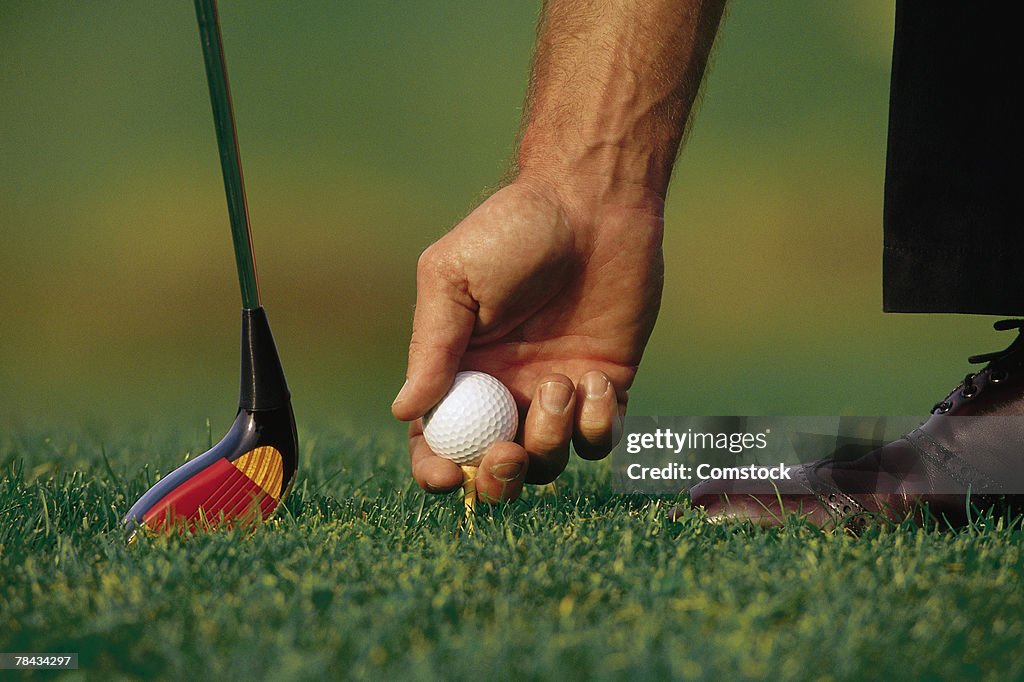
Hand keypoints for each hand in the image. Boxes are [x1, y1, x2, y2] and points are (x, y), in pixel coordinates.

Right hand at [392, 178, 663, 501]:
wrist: (591, 201)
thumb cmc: (512, 231)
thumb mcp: (453, 279)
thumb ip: (431, 348)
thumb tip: (404, 412)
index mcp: (459, 371)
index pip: (438, 441)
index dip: (437, 470)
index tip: (448, 475)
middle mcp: (505, 391)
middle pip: (495, 467)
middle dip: (499, 478)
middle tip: (509, 452)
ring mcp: (556, 393)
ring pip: (548, 461)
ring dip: (550, 439)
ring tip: (559, 383)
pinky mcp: (605, 385)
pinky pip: (599, 438)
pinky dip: (595, 425)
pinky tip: (593, 379)